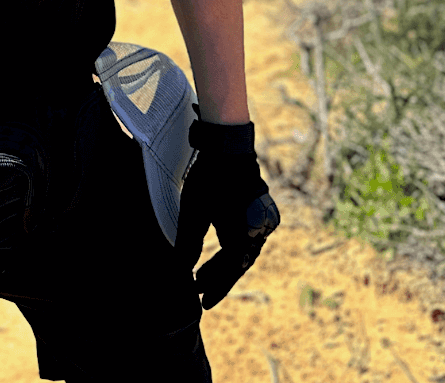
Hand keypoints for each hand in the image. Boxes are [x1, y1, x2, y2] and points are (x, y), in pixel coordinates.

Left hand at [175, 115, 279, 308]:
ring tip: (202, 276)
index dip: (216, 285)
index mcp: (247, 232)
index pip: (231, 268)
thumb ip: (189, 244)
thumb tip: (181, 271)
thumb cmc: (210, 177)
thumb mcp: (194, 211)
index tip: (201, 299)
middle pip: (238, 262)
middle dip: (218, 277)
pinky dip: (230, 249)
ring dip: (223, 264)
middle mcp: (261, 230)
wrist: (227, 145)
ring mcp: (263, 220)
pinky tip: (216, 256)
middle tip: (198, 290)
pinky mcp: (259, 212)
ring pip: (243, 252)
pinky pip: (246, 238)